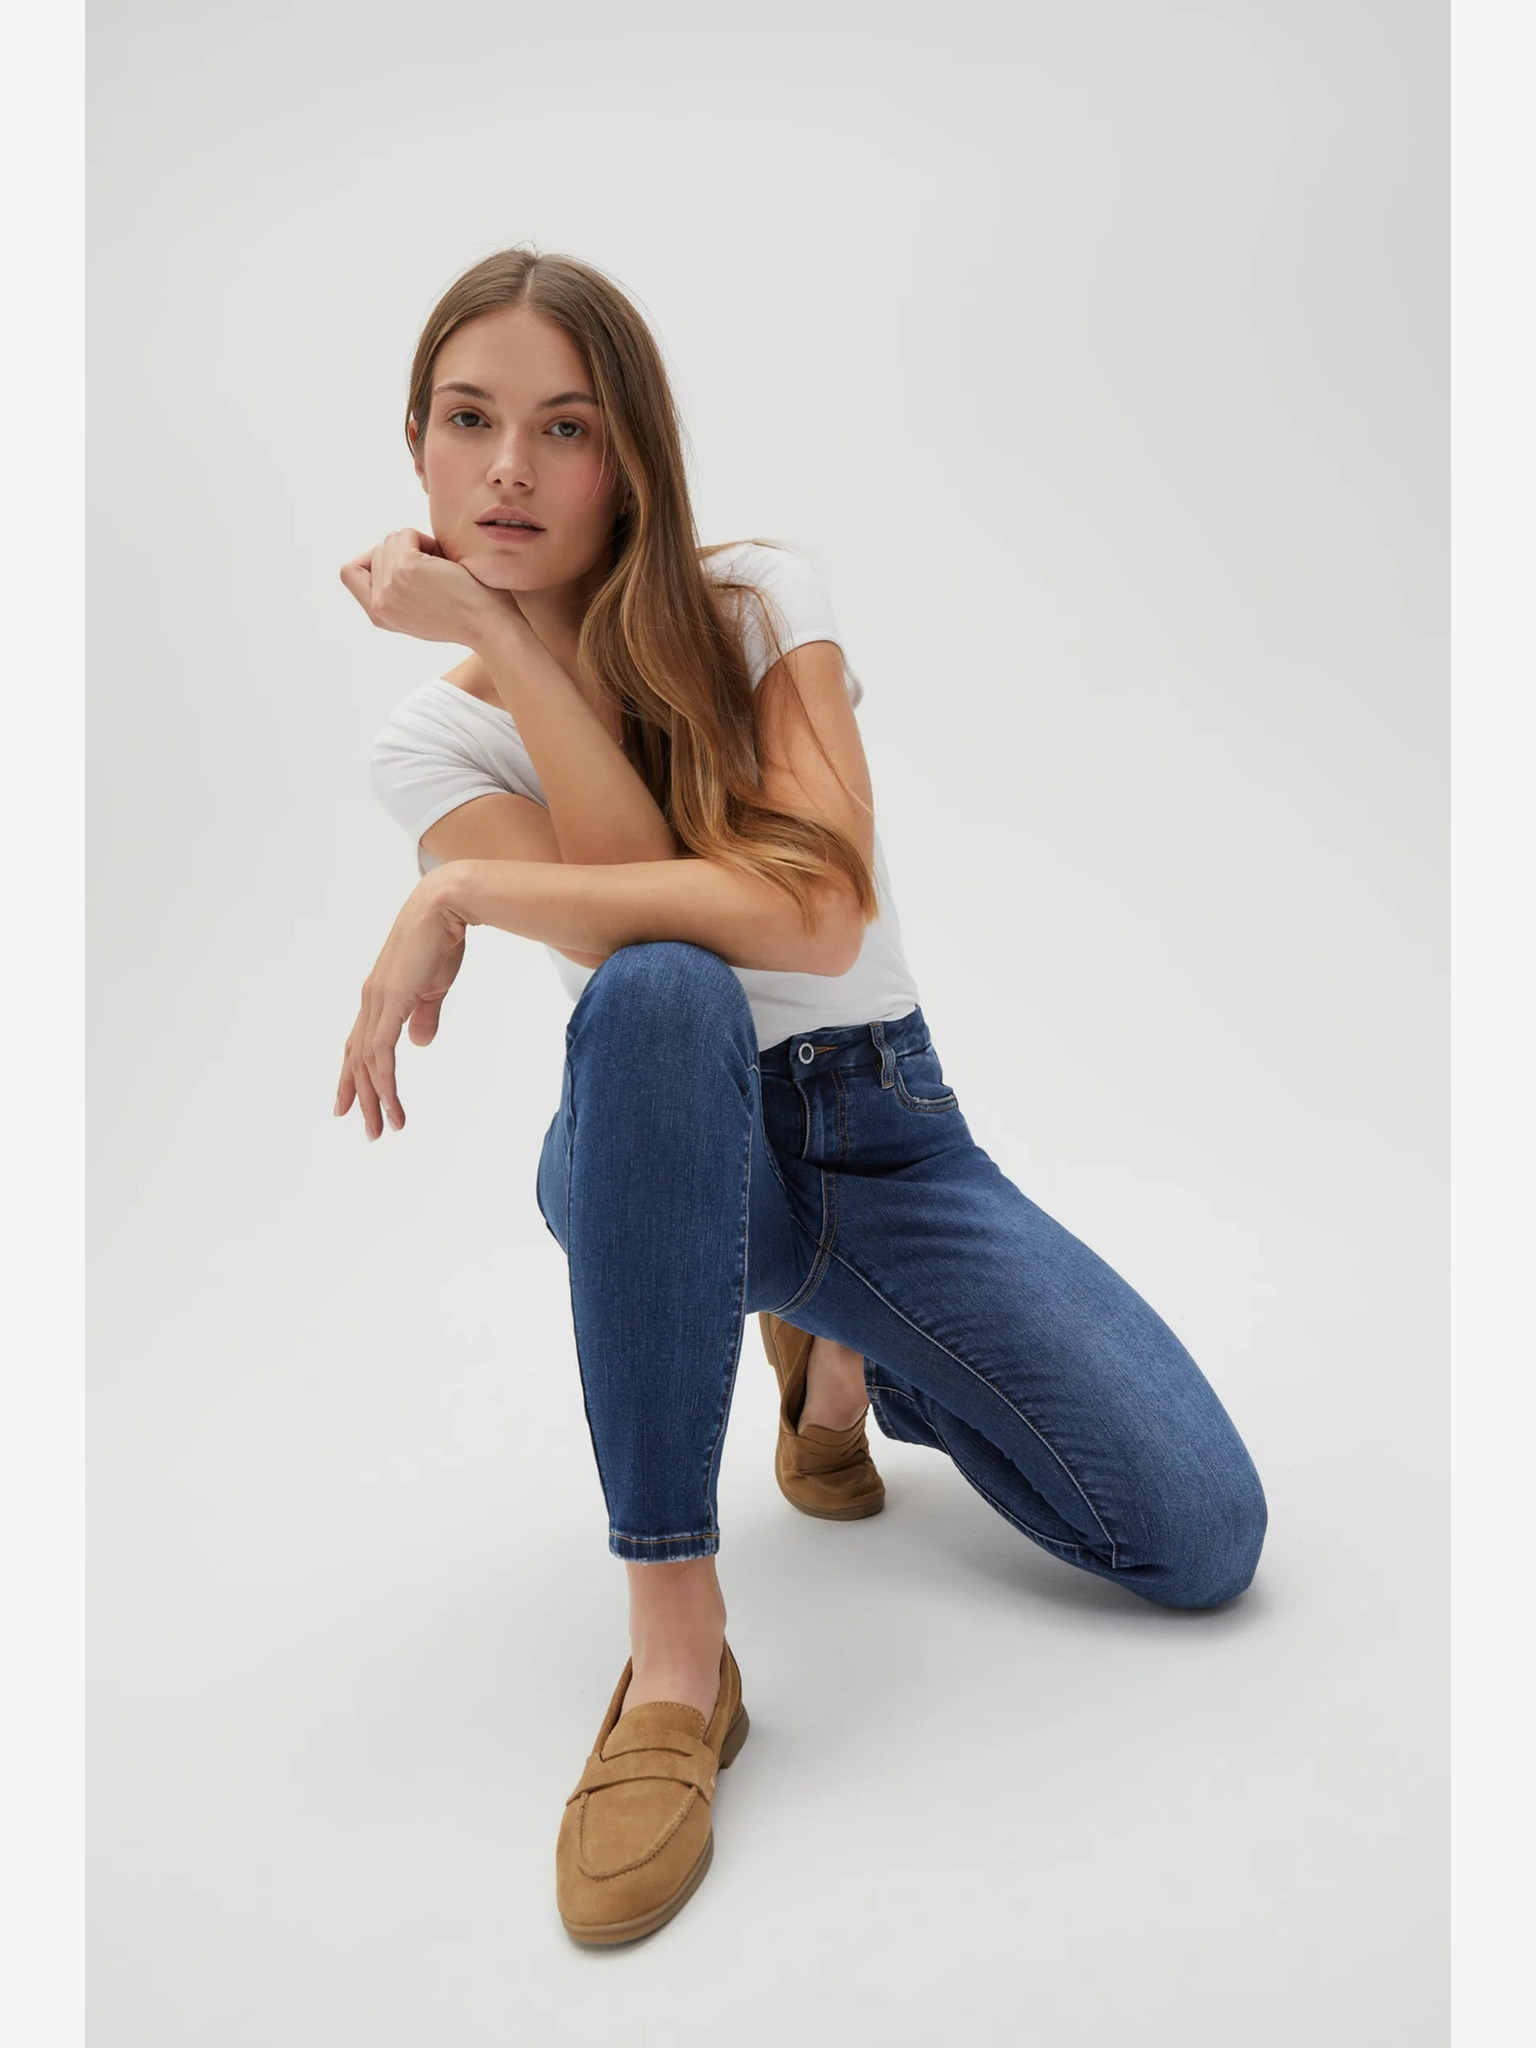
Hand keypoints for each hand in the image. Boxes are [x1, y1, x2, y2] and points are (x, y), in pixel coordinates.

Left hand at [333, 872, 468, 1137]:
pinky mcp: (391, 1001)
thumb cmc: (441, 939)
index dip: (354, 1076)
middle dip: (360, 1096)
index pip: (359, 1044)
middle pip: (357, 1058)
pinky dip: (384, 1080)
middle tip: (369, 1129)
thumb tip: (420, 1044)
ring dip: (375, 1097)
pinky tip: (389, 1100)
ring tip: (385, 1126)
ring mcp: (378, 1001)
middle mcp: (371, 1001)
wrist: (445, 907)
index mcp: (380, 997)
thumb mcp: (433, 986)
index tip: (352, 1104)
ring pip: (366, 1061)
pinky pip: (381, 1051)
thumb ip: (424, 1015)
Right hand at [339, 527, 523, 648]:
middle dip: (405, 551)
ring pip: (390, 540)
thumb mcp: (419, 610)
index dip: (373, 560)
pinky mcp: (404, 569)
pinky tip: (445, 562)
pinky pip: (404, 534)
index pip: (350, 573)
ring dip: (417, 545)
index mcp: (380, 615)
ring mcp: (389, 586)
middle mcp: (378, 604)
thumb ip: (396, 590)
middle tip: (435, 569)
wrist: (491, 627)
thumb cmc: (467, 615)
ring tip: (442, 568)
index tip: (403, 563)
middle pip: (376, 551)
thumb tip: (387, 550)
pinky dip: (426, 539)